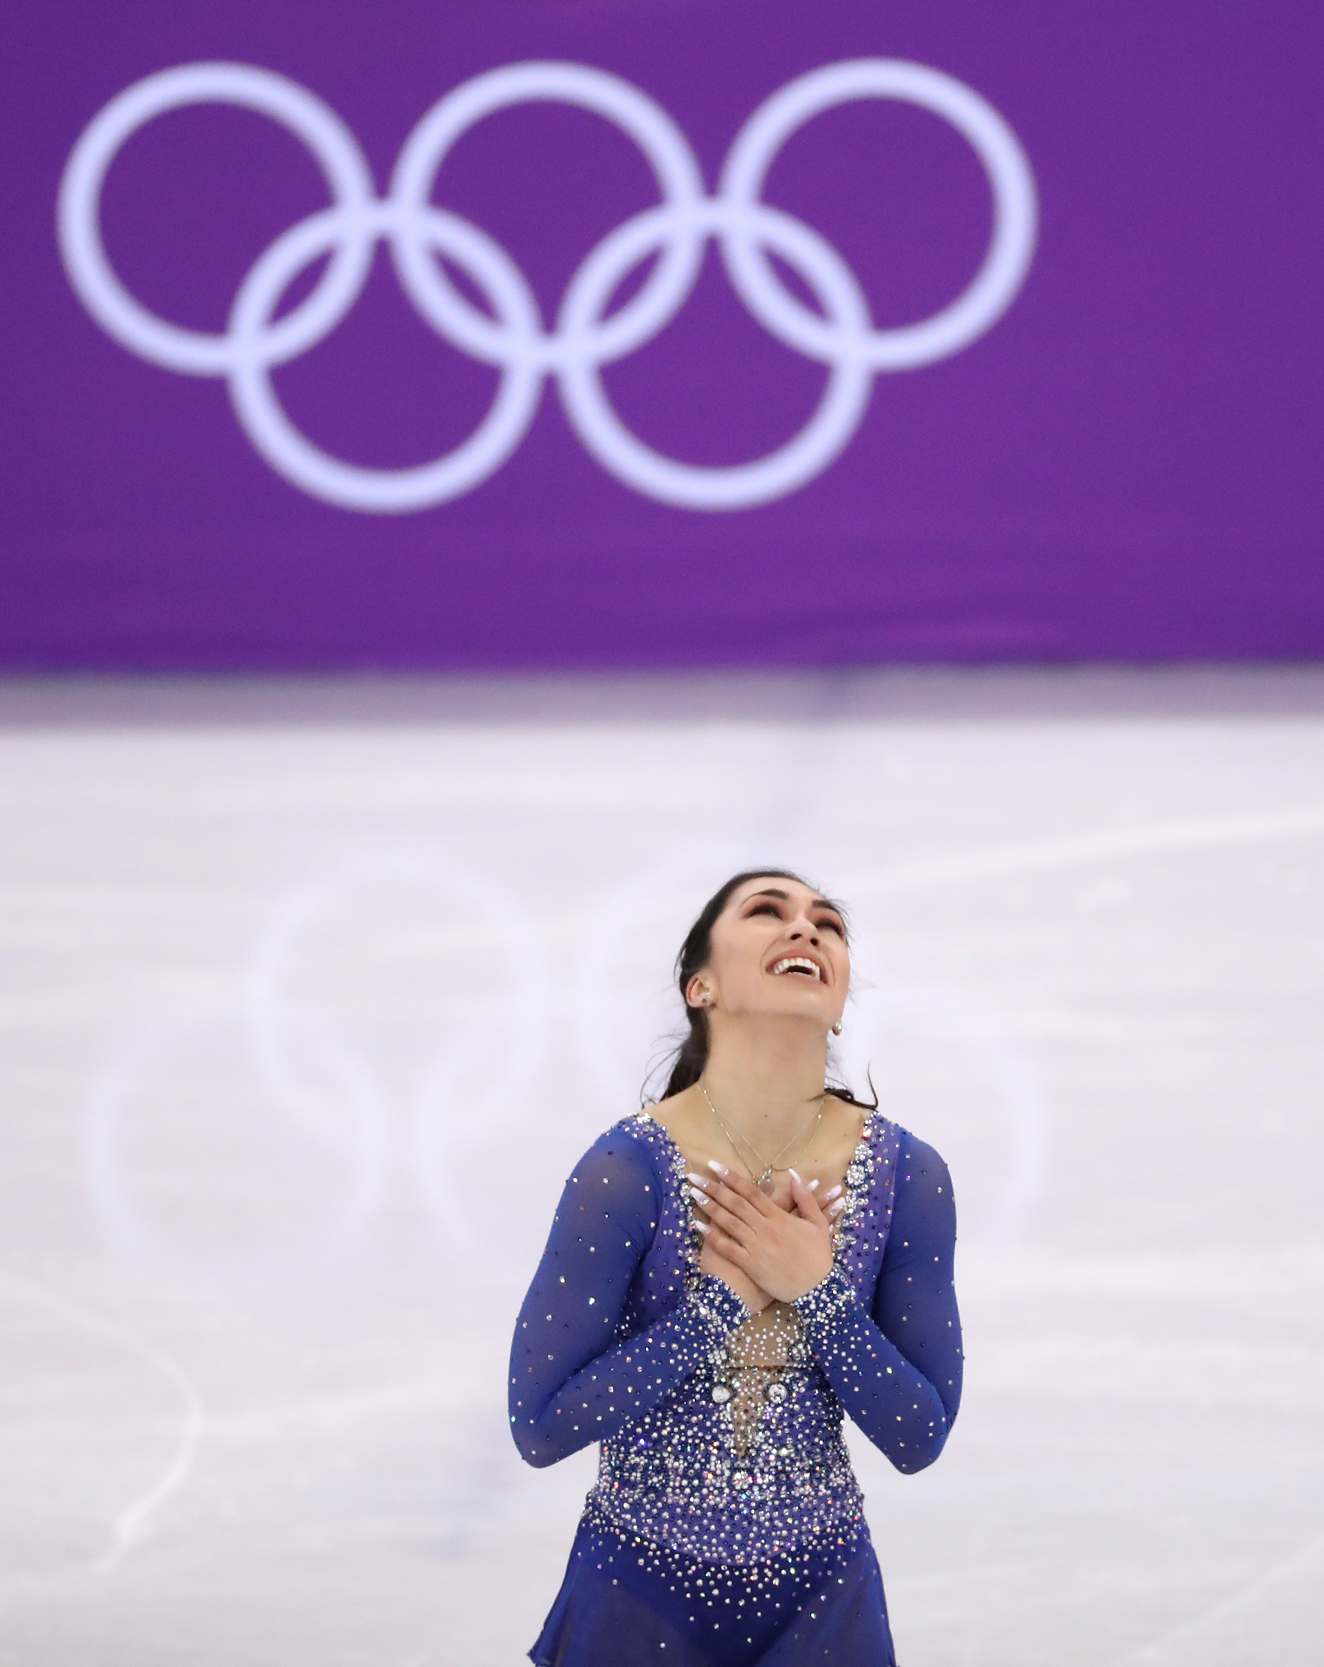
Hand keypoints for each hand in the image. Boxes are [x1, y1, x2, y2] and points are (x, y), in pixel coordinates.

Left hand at [689, 1164, 834, 1304]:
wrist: (818, 1291)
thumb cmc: (818, 1258)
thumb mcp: (818, 1224)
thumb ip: (805, 1199)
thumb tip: (794, 1175)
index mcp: (779, 1217)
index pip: (752, 1192)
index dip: (733, 1178)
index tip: (716, 1166)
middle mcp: (765, 1228)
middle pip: (736, 1203)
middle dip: (714, 1188)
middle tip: (695, 1177)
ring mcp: (756, 1247)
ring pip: (729, 1222)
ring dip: (710, 1207)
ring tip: (694, 1194)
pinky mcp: (751, 1265)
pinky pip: (728, 1248)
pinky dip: (712, 1237)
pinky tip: (698, 1226)